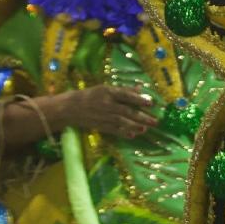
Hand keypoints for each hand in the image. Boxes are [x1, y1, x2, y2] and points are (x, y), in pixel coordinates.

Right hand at [40, 85, 158, 139]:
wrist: (69, 107)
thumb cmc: (90, 95)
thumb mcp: (105, 88)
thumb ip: (123, 90)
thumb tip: (141, 88)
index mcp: (108, 92)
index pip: (126, 96)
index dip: (139, 99)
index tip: (151, 103)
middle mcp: (106, 104)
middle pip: (126, 111)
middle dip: (142, 116)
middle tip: (155, 120)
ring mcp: (103, 116)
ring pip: (121, 122)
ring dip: (134, 126)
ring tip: (146, 129)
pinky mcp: (100, 126)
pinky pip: (113, 130)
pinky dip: (123, 133)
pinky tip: (133, 135)